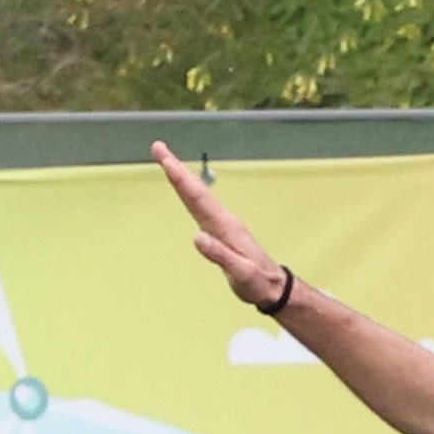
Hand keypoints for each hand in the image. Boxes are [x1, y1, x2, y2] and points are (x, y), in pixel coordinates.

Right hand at [151, 143, 287, 309]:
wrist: (274, 286)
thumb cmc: (259, 282)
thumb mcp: (241, 273)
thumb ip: (221, 256)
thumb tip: (197, 238)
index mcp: (225, 227)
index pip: (199, 198)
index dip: (181, 179)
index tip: (166, 161)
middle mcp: (223, 220)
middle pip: (196, 189)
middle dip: (176, 168)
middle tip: (159, 147)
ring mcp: (222, 223)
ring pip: (197, 195)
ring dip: (181, 176)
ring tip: (166, 160)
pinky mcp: (221, 230)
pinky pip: (200, 205)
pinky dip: (189, 192)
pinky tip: (184, 187)